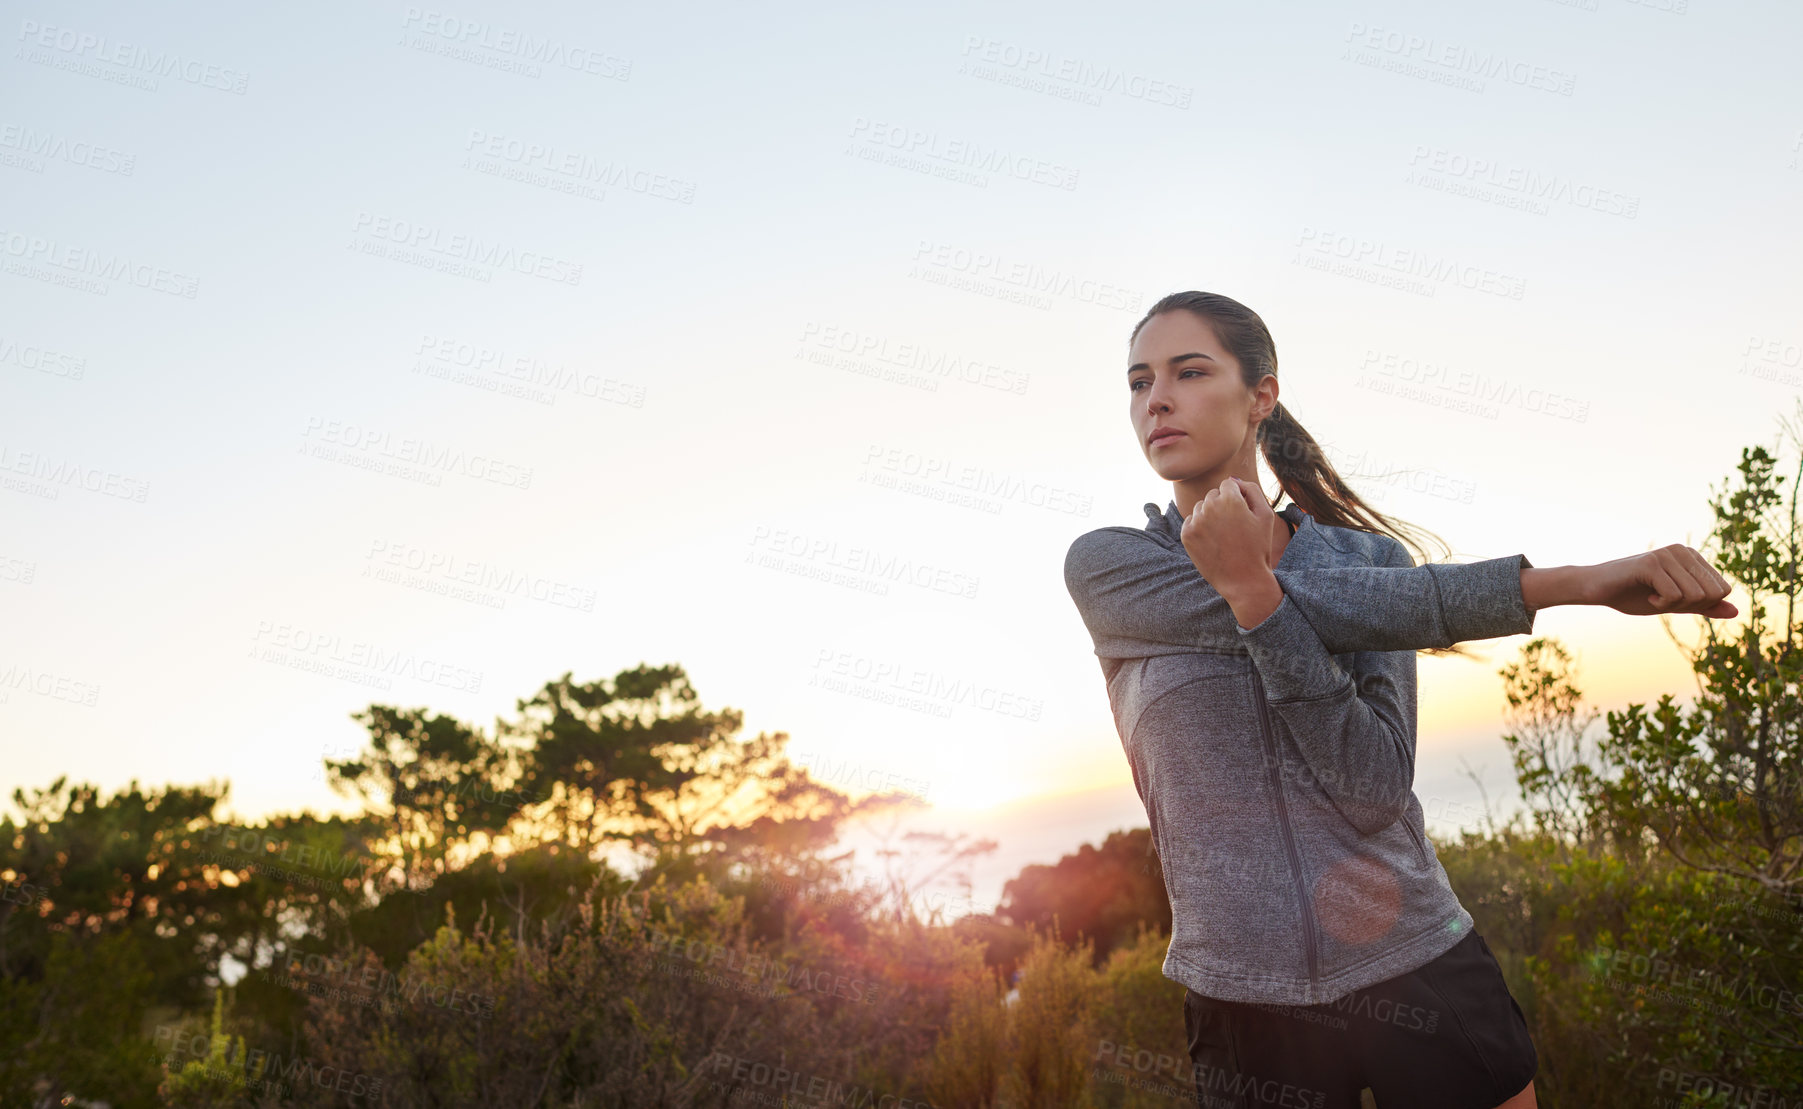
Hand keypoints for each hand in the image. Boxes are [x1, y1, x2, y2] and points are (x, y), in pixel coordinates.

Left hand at [1180, 477, 1281, 603]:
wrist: (1243, 580)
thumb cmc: (1258, 547)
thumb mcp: (1265, 515)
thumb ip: (1252, 490)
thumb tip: (1233, 480)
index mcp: (1230, 499)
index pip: (1228, 484)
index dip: (1238, 499)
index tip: (1243, 515)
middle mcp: (1210, 507)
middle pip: (1214, 494)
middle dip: (1223, 505)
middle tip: (1234, 528)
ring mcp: (1196, 521)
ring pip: (1201, 507)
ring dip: (1210, 515)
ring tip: (1224, 535)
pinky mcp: (1186, 534)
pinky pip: (1191, 520)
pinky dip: (1200, 527)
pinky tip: (1212, 541)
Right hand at [1576, 546, 1737, 617]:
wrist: (1597, 590)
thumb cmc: (1634, 594)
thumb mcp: (1675, 604)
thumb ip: (1704, 606)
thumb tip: (1735, 612)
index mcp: (1692, 557)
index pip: (1722, 589)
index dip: (1701, 604)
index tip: (1675, 598)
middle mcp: (1683, 551)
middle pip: (1712, 592)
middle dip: (1689, 605)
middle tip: (1664, 598)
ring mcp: (1667, 554)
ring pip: (1695, 595)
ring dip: (1673, 604)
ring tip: (1653, 595)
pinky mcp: (1652, 563)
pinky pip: (1674, 594)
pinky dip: (1660, 603)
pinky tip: (1646, 594)